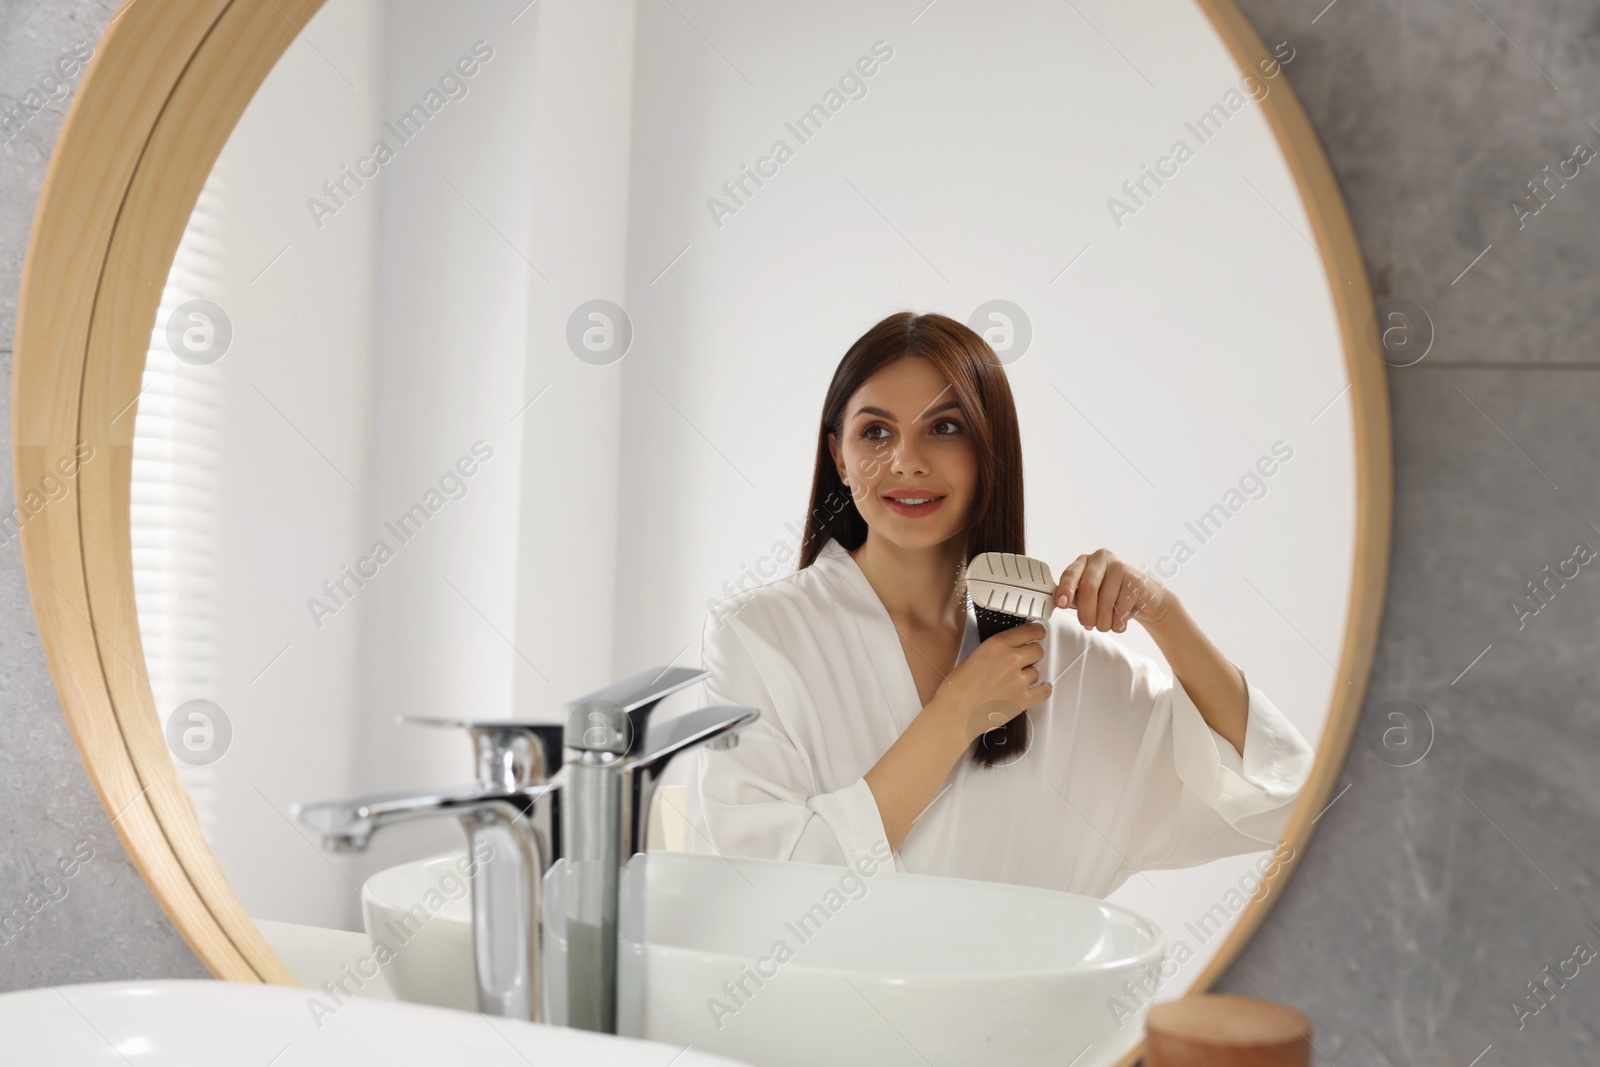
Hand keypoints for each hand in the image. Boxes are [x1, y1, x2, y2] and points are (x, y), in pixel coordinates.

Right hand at [930, 622, 1050, 741]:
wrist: (955, 714)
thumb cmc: (956, 690)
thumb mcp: (970, 658)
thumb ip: (992, 652)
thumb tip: (1002, 653)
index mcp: (996, 645)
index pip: (1028, 631)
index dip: (1036, 631)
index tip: (1039, 632)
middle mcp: (1011, 660)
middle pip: (1037, 650)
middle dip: (1033, 653)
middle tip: (1028, 658)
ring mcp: (1019, 680)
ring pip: (1037, 671)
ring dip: (1030, 674)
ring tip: (1016, 681)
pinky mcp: (1024, 699)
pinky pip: (1044, 691)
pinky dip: (1043, 690)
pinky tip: (1041, 688)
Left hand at [1055, 549, 1172, 632]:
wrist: (1143, 597)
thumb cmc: (1111, 596)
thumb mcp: (1089, 595)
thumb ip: (1075, 597)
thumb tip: (1061, 604)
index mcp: (1085, 561)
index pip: (1071, 573)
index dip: (1065, 589)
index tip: (1061, 604)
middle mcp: (1101, 559)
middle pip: (1088, 587)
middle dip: (1086, 612)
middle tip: (1087, 625)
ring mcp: (1120, 566)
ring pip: (1105, 600)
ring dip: (1103, 621)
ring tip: (1104, 626)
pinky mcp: (1135, 579)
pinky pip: (1121, 606)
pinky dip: (1117, 622)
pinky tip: (1118, 624)